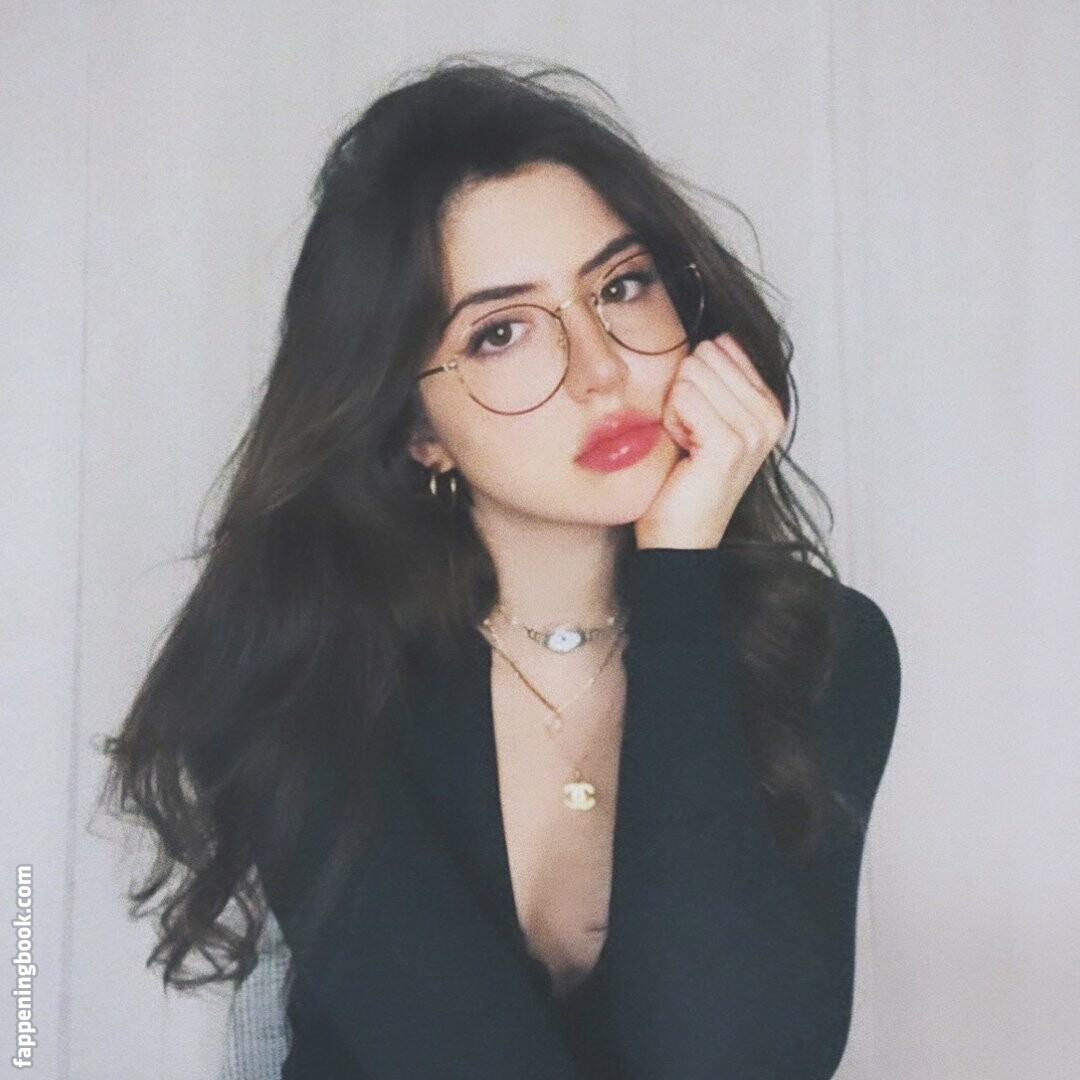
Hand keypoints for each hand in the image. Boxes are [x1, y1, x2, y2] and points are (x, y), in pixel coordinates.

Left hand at [634, 333, 786, 549]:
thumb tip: (713, 335)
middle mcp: (770, 416)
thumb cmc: (683, 480)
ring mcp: (754, 430)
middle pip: (704, 356)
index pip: (723, 346)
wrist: (678, 538)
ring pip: (691, 373)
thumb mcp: (703, 418)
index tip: (698, 423)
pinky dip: (671, 421)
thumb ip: (714, 377)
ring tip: (687, 446)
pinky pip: (683, 395)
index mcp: (770, 405)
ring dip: (675, 410)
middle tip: (689, 437)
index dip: (694, 382)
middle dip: (682, 394)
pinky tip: (684, 451)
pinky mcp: (730, 443)